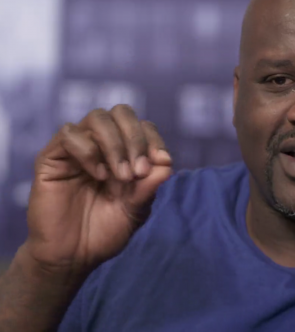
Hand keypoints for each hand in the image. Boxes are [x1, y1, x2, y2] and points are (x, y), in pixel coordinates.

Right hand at [23, 105, 171, 274]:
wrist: (72, 257)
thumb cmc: (105, 231)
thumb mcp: (136, 209)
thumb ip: (150, 186)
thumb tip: (167, 164)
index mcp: (124, 153)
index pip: (142, 126)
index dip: (154, 139)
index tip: (162, 161)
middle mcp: (101, 144)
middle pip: (121, 112)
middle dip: (136, 138)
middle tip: (138, 171)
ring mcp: (77, 148)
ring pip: (97, 118)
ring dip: (115, 145)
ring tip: (122, 176)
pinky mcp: (52, 157)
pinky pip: (69, 134)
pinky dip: (89, 151)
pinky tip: (98, 175)